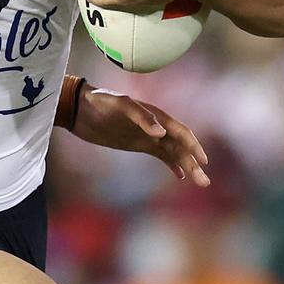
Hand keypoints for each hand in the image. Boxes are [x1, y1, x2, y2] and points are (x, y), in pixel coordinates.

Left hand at [71, 85, 210, 186]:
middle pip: (180, 145)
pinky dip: (172, 164)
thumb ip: (140, 116)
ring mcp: (147, 135)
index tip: (202, 161)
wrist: (79, 108)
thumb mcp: (119, 105)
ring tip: (200, 181)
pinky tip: (180, 175)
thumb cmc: (99, 101)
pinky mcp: (137, 143)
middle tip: (204, 182)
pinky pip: (160, 154)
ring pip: (173, 151)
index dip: (193, 145)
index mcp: (154, 114)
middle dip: (194, 161)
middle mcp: (155, 125)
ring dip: (187, 165)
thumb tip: (162, 133)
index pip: (180, 131)